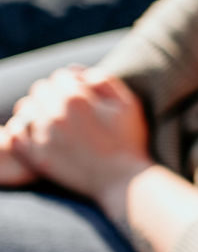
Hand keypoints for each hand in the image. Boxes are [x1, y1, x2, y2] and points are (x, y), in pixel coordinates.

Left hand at [7, 67, 151, 201]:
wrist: (122, 180)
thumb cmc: (129, 140)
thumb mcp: (128, 103)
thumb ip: (103, 79)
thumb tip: (76, 72)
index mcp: (77, 98)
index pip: (61, 76)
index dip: (74, 83)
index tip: (84, 95)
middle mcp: (54, 114)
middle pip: (41, 89)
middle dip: (54, 94)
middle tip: (71, 108)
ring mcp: (42, 137)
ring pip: (25, 108)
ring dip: (38, 109)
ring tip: (55, 120)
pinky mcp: (36, 157)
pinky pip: (14, 134)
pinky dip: (24, 129)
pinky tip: (40, 134)